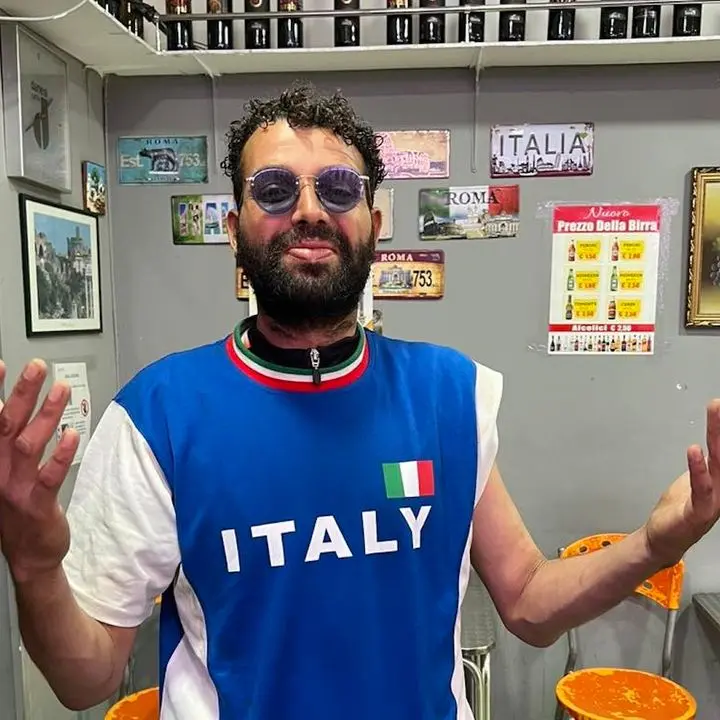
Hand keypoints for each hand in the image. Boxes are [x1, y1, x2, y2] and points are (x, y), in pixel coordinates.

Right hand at [0, 359, 78, 584]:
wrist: (30, 555)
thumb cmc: (19, 507)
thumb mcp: (6, 473)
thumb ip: (11, 440)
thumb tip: (16, 404)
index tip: (1, 366)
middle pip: (6, 425)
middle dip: (22, 393)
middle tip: (38, 368)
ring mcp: (15, 489)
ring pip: (28, 445)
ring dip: (45, 415)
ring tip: (61, 390)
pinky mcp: (37, 505)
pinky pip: (48, 476)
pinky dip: (60, 454)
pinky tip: (72, 434)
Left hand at [645, 399, 719, 566]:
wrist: (663, 540)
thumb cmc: (680, 511)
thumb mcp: (696, 480)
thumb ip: (705, 464)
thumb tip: (708, 445)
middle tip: (719, 402)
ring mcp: (713, 500)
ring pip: (719, 464)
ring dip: (717, 436)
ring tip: (716, 411)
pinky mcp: (698, 512)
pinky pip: (701, 488)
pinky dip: (698, 469)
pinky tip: (695, 450)